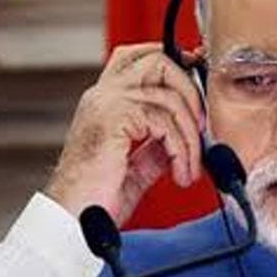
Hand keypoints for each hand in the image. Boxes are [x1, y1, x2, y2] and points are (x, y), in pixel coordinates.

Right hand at [44, 43, 204, 225]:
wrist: (75, 220)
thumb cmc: (97, 196)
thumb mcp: (137, 164)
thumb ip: (158, 144)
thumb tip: (186, 135)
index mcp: (105, 100)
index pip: (136, 57)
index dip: (171, 58)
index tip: (196, 75)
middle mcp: (103, 95)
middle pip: (157, 60)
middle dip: (190, 89)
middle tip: (201, 125)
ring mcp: (106, 103)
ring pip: (168, 97)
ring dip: (190, 136)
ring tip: (189, 166)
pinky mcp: (114, 118)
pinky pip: (164, 123)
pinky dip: (181, 150)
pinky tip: (180, 172)